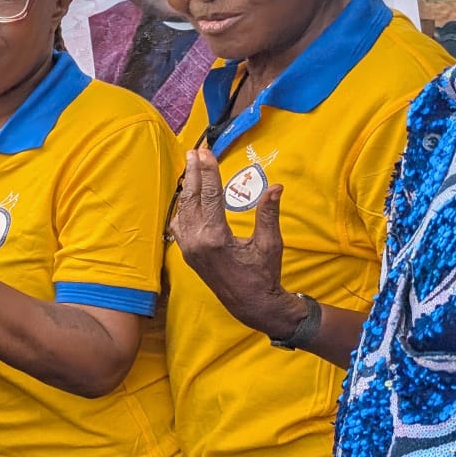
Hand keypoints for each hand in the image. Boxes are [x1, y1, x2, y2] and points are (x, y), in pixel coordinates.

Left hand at [168, 146, 302, 337]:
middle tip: (194, 152)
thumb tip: (275, 187)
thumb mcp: (270, 244)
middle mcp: (196, 241)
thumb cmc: (263, 274)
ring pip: (183, 210)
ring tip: (188, 167)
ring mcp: (188, 248)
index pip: (209, 196)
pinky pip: (180, 224)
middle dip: (193, 173)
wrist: (250, 304)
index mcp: (215, 237)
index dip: (208, 172)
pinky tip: (186, 196)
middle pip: (191, 199)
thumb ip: (269, 214)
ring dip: (186, 188)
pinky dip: (183, 207)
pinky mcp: (187, 252)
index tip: (205, 153)